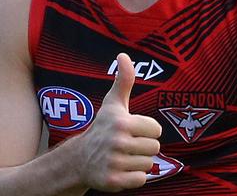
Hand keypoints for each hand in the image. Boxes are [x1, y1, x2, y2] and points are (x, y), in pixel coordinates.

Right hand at [76, 53, 161, 191]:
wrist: (79, 159)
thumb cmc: (103, 128)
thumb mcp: (113, 103)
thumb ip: (124, 80)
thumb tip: (123, 54)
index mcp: (122, 122)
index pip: (156, 130)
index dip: (147, 130)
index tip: (132, 130)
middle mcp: (117, 142)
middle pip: (155, 148)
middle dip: (144, 147)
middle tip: (127, 145)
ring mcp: (114, 163)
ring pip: (149, 165)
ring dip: (138, 162)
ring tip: (123, 156)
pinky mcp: (113, 181)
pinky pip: (141, 180)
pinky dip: (133, 177)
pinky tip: (120, 169)